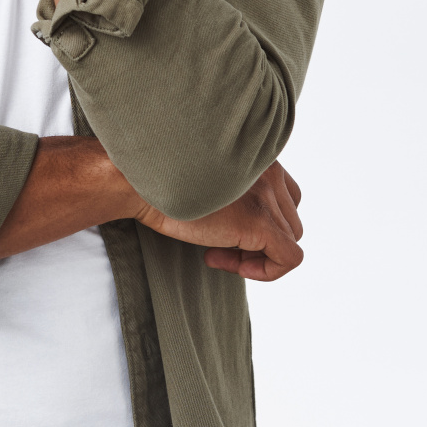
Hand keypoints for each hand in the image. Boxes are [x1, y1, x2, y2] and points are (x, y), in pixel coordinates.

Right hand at [133, 161, 304, 280]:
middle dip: (258, 241)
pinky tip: (227, 264)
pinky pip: (288, 260)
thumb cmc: (159, 182)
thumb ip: (233, 192)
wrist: (137, 184)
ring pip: (289, 240)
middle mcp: (269, 169)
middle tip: (218, 247)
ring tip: (216, 253)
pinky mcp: (261, 223)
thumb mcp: (208, 182)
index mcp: (257, 155)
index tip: (226, 230)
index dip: (262, 220)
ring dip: (255, 256)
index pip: (286, 195)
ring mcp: (267, 196)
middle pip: (289, 220)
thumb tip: (243, 229)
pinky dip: (265, 272)